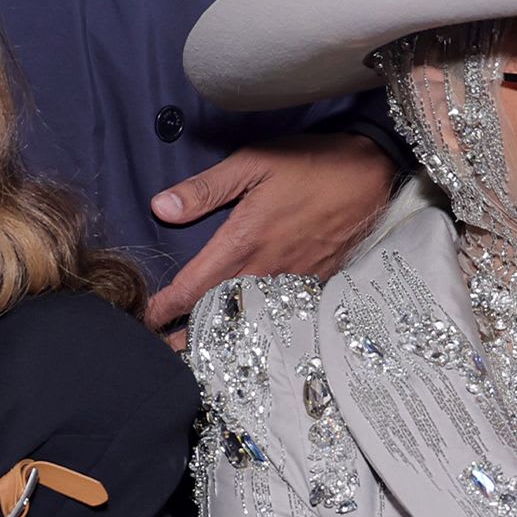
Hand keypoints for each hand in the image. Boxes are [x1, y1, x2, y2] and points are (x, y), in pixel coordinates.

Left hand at [146, 133, 395, 343]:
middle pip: (218, 313)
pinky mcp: (318, 281)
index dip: (164, 307)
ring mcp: (294, 280)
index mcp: (243, 241)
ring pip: (250, 317)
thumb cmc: (312, 163)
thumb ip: (206, 188)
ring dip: (223, 334)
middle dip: (188, 335)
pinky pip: (282, 310)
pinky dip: (260, 323)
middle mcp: (266, 269)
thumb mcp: (254, 162)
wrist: (374, 173)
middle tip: (162, 354)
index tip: (143, 322)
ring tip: (198, 351)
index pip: (193, 286)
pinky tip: (251, 330)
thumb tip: (160, 208)